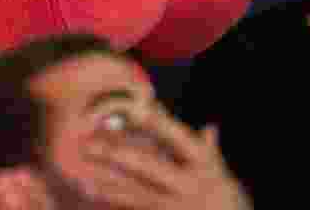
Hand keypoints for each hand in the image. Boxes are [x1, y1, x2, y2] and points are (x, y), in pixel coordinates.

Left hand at [78, 106, 251, 209]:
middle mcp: (189, 184)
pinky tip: (92, 190)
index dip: (159, 124)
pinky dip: (112, 197)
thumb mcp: (222, 174)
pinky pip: (133, 205)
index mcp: (204, 164)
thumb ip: (211, 150)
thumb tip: (210, 128)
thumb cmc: (228, 201)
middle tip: (91, 143)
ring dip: (106, 178)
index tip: (138, 109)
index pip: (179, 138)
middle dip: (118, 154)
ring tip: (82, 167)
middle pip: (149, 166)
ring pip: (135, 190)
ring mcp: (175, 205)